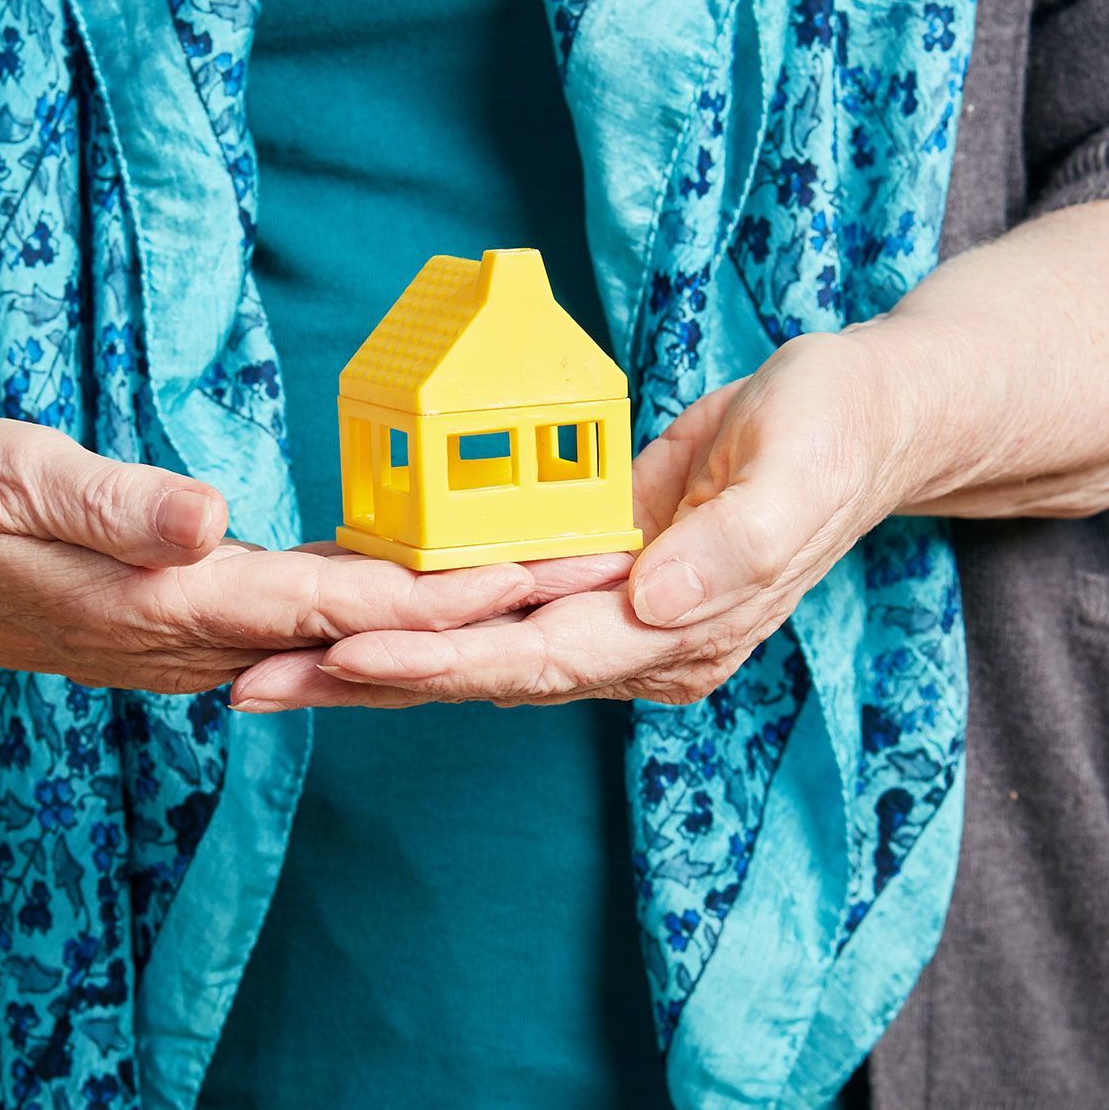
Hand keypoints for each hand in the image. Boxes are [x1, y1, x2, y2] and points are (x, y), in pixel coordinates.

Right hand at [0, 419, 626, 692]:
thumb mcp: (7, 475)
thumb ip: (112, 505)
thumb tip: (212, 522)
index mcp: (169, 605)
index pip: (338, 607)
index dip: (443, 593)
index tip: (537, 575)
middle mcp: (192, 643)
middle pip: (364, 636)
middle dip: (479, 614)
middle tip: (594, 575)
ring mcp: (186, 646)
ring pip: (340, 640)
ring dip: (439, 618)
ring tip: (544, 579)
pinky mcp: (178, 630)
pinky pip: (300, 628)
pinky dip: (374, 612)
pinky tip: (425, 586)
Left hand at [229, 330, 902, 709]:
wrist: (859, 422)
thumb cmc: (832, 434)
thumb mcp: (794, 471)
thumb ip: (732, 547)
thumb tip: (650, 602)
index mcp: (679, 635)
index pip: (537, 661)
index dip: (439, 661)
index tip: (345, 653)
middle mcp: (633, 648)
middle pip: (479, 677)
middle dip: (365, 683)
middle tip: (250, 686)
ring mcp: (607, 620)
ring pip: (468, 655)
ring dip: (366, 666)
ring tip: (257, 670)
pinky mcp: (586, 581)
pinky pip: (483, 611)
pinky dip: (407, 619)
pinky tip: (331, 616)